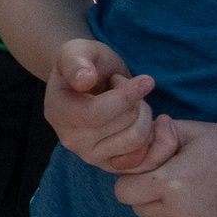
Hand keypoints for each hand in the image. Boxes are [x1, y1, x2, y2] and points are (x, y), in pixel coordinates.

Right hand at [44, 38, 174, 174]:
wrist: (90, 83)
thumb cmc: (85, 64)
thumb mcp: (76, 51)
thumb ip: (76, 62)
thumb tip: (84, 80)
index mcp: (58, 113)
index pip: (96, 115)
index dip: (126, 98)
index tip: (147, 80)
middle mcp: (72, 141)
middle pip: (123, 128)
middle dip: (137, 103)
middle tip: (128, 89)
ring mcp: (92, 157)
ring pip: (138, 142)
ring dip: (145, 117)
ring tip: (135, 104)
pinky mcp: (113, 165)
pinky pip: (146, 161)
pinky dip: (159, 141)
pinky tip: (155, 122)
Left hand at [113, 120, 216, 216]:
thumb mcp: (197, 132)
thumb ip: (157, 137)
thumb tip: (131, 143)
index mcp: (172, 184)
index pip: (124, 192)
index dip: (136, 179)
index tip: (155, 172)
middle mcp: (182, 215)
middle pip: (140, 210)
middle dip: (152, 196)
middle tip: (184, 181)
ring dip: (172, 213)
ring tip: (205, 195)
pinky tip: (215, 213)